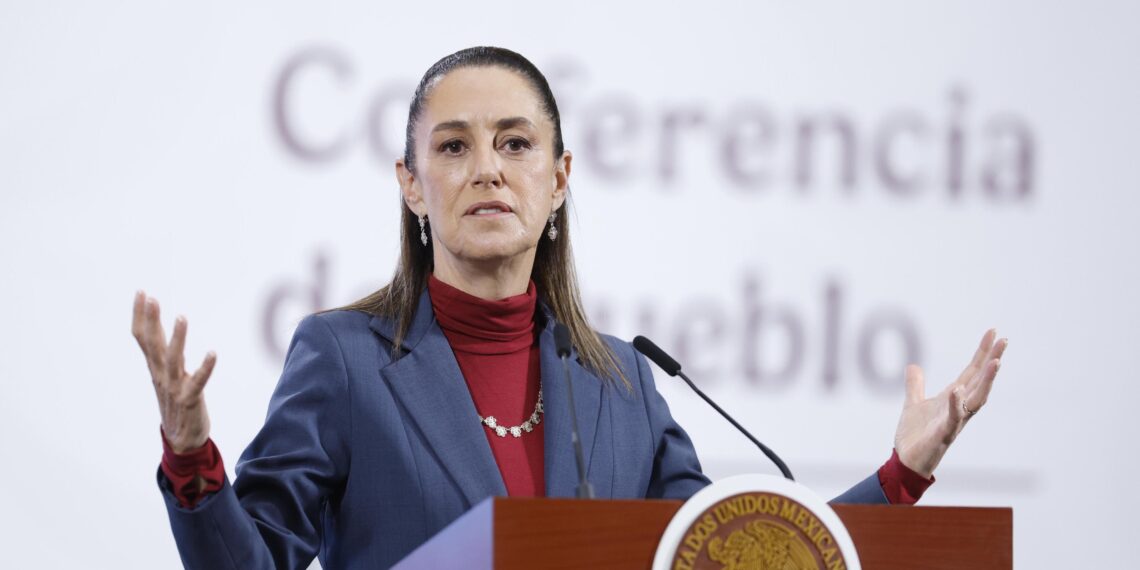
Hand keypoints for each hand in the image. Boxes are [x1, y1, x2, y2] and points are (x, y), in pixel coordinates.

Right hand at [131, 291, 216, 453]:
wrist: (182, 440)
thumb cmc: (176, 403)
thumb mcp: (167, 374)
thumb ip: (165, 353)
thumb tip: (162, 330)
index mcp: (156, 368)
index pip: (143, 337)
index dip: (141, 316)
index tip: (141, 293)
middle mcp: (161, 375)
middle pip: (152, 344)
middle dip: (151, 320)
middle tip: (151, 297)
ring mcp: (174, 388)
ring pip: (173, 360)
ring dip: (177, 339)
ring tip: (182, 318)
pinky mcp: (190, 400)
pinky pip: (197, 382)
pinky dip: (205, 368)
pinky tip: (213, 353)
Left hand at [893, 329, 1007, 478]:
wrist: (906, 462)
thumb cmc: (915, 436)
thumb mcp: (913, 403)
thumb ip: (916, 386)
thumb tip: (913, 366)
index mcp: (953, 398)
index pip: (972, 371)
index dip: (982, 352)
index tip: (993, 332)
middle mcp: (960, 408)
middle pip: (980, 381)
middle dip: (992, 361)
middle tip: (1004, 341)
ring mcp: (954, 421)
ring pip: (976, 399)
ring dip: (986, 381)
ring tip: (995, 362)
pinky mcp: (943, 434)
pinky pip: (952, 418)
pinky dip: (955, 404)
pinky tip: (957, 390)